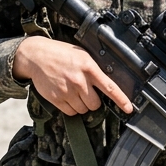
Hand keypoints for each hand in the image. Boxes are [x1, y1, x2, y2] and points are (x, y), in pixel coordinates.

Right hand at [13, 36, 132, 115]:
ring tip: (74, 92)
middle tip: (86, 92)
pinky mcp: (56, 98)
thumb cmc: (60, 54)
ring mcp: (67, 91)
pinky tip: (66, 96)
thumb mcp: (81, 55)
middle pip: (95, 104)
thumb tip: (105, 84)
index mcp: (88, 67)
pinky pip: (70, 112)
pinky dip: (71, 108)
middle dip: (93, 101)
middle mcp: (79, 81)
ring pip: (83, 110)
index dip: (121, 100)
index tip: (129, 109)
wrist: (36, 55)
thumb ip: (94, 69)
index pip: (110, 87)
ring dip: (81, 105)